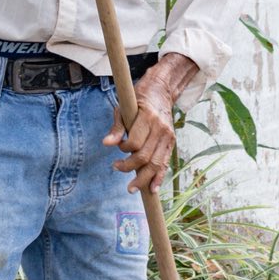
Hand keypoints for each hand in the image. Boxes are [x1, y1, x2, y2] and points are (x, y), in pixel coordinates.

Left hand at [101, 54, 196, 193]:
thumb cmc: (139, 98)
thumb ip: (117, 127)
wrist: (162, 90)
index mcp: (148, 117)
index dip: (124, 150)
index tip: (119, 148)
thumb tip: (106, 143)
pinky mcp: (172, 142)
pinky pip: (166, 163)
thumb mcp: (124, 107)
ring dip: (143, 179)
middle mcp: (161, 128)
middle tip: (116, 168)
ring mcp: (168, 136)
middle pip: (146, 157)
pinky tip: (152, 189)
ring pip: (156, 164)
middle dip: (130, 168)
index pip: (135, 143)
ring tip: (131, 188)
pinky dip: (159, 178)